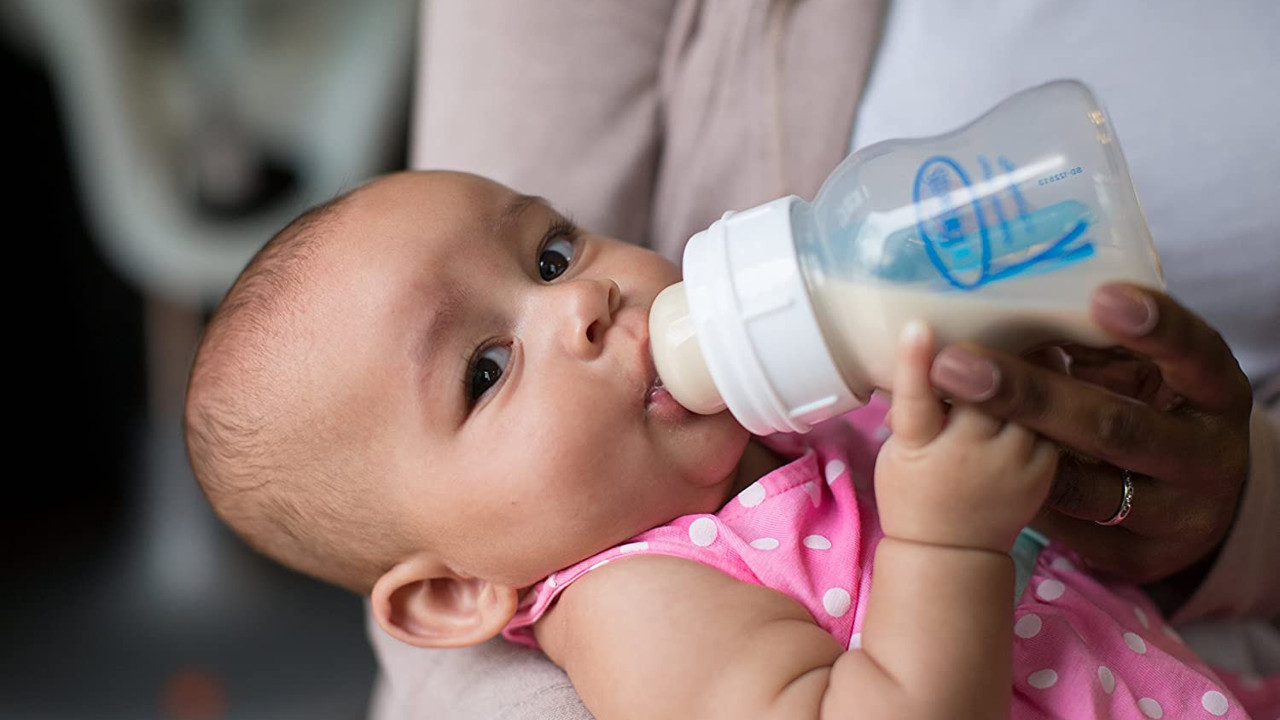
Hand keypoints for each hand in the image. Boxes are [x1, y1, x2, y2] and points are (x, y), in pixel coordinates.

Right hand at [877, 322, 1057, 553]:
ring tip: (1040, 347)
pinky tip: (1054, 381)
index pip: (917, 400)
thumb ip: (915, 402)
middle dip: (998, 353)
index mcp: (920, 446)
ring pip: (1031, 399)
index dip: (916, 363)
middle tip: (1011, 320)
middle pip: (988, 389)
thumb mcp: (898, 447)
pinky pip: (1054, 421)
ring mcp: (1011, 464)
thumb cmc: (913, 491)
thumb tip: (928, 346)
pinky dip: (1053, 398)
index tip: (918, 328)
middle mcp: (968, 454)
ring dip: (1035, 369)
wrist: (951, 552)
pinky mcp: (1045, 471)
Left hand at [927, 283, 1252, 587]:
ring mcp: (1176, 513)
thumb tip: (1019, 299)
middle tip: (957, 364)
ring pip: (1089, 486)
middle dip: (1031, 395)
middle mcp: (1205, 455)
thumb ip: (1103, 345)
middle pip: (1115, 427)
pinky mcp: (1139, 555)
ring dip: (1012, 450)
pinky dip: (1019, 496)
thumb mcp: (1148, 374)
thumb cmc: (1152, 411)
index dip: (1154, 326)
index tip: (1101, 297)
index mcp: (1216, 393)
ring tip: (946, 408)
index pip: (1194, 352)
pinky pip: (1070, 526)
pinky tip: (967, 464)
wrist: (1193, 506)